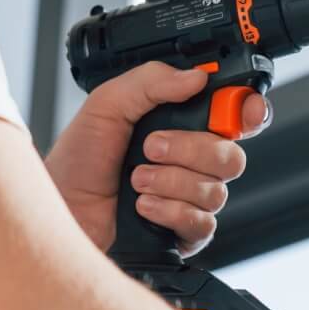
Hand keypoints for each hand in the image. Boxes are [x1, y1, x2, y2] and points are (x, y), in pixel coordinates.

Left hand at [45, 62, 270, 256]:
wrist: (60, 208)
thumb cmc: (78, 161)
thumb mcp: (107, 104)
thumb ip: (150, 82)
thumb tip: (195, 76)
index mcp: (180, 125)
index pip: (234, 116)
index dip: (248, 111)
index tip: (241, 111)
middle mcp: (191, 162)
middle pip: (232, 155)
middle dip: (191, 149)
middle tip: (151, 146)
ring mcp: (189, 199)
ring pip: (216, 190)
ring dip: (171, 181)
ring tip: (136, 178)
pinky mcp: (183, 233)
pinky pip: (202, 222)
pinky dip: (169, 210)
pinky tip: (143, 206)